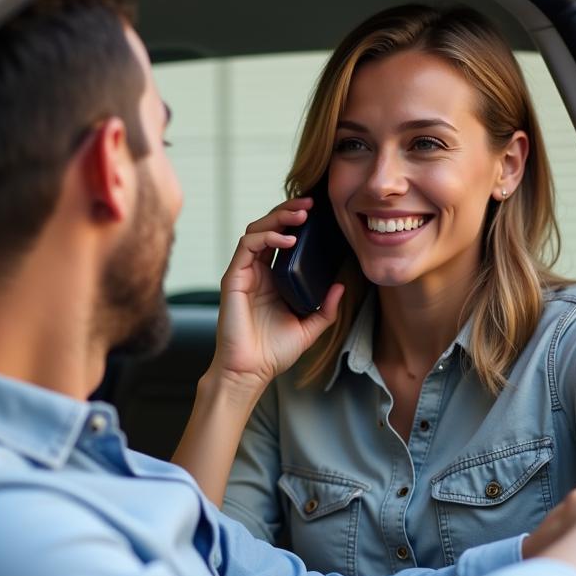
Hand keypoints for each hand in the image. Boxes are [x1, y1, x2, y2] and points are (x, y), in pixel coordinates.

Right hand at [212, 197, 343, 392]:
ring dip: (278, 218)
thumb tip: (342, 287)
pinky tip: (288, 239)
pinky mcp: (234, 278)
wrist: (251, 371)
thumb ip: (326, 309)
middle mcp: (257, 272)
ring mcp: (244, 273)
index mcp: (273, 279)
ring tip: (301, 215)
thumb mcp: (310, 328)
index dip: (297, 223)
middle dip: (289, 211)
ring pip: (256, 230)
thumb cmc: (274, 352)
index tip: (318, 214)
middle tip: (310, 204)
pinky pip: (247, 246)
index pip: (282, 239)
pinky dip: (267, 237)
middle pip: (269, 228)